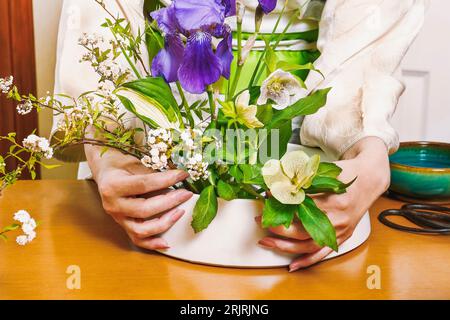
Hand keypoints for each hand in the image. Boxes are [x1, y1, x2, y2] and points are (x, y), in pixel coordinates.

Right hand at [85, 145, 192, 249]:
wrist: (105, 173)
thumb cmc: (120, 165)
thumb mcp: (134, 162)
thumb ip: (152, 173)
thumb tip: (178, 178)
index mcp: (113, 186)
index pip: (144, 184)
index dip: (166, 180)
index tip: (183, 175)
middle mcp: (113, 205)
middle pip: (144, 209)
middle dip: (170, 202)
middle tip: (186, 193)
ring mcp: (117, 219)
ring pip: (141, 230)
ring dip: (164, 223)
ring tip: (180, 212)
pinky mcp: (122, 226)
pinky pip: (137, 240)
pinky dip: (152, 243)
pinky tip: (167, 243)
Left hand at [256, 137, 390, 270]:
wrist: (369, 180)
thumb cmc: (346, 173)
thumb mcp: (324, 170)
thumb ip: (300, 178)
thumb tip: (276, 186)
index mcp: (332, 199)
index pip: (299, 205)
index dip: (280, 203)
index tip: (267, 198)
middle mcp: (337, 217)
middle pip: (301, 228)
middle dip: (277, 226)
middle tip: (261, 220)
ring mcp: (339, 229)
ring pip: (308, 244)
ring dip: (285, 246)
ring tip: (267, 241)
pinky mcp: (342, 236)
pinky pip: (322, 253)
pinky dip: (307, 261)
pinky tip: (293, 265)